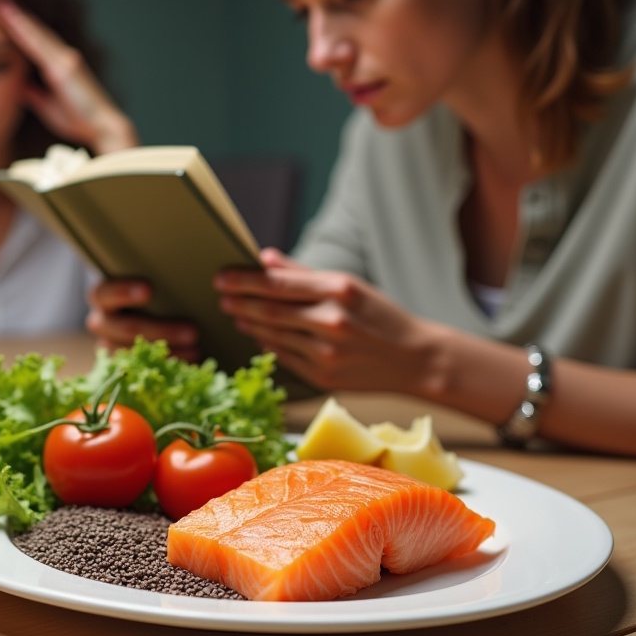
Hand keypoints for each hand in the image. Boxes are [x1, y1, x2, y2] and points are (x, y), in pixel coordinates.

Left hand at [0, 0, 136, 153]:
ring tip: (2, 4)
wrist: (102, 127)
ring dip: (19, 18)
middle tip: (0, 1)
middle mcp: (64, 57)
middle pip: (38, 33)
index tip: (6, 16)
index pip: (38, 43)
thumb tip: (21, 86)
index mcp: (60, 67)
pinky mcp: (64, 67)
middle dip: (19, 16)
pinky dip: (25, 31)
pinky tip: (13, 21)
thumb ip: (35, 95)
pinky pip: (39, 45)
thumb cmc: (79, 121)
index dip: (23, 28)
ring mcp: (65, 60)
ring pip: (37, 34)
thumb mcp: (48, 107)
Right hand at [86, 280, 200, 361]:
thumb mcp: (152, 288)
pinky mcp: (121, 367)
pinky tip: (188, 365)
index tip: (149, 290)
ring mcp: (110, 347)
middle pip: (127, 328)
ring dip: (168, 353)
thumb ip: (161, 284)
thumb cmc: (152, 297)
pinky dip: (166, 369)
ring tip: (196, 351)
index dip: (122, 292)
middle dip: (162, 330)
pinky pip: (141, 372)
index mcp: (103, 298)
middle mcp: (102, 323)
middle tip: (193, 332)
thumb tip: (195, 277)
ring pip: (136, 354)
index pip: (103, 293)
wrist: (144, 324)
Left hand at [215, 248, 440, 391]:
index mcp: (339, 291)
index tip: (222, 276)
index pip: (278, 283)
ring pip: (272, 334)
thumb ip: (303, 273)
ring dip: (249, 322)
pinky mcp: (323, 377)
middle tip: (220, 294)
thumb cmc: (382, 317)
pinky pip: (284, 356)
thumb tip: (264, 258)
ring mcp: (326, 353)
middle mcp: (331, 322)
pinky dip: (267, 342)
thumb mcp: (350, 285)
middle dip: (239, 301)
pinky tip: (259, 333)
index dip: (244, 280)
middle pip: (269, 310)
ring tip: (235, 312)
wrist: (416, 359)